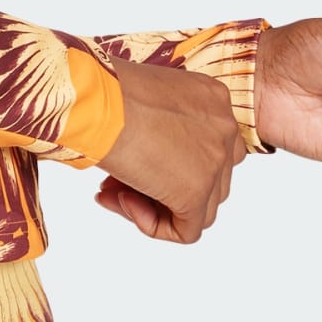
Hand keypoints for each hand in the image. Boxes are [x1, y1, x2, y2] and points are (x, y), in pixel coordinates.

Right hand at [91, 53, 248, 242]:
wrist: (97, 102)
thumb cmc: (105, 91)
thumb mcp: (147, 96)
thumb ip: (162, 123)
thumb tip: (151, 157)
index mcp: (213, 98)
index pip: (207, 144)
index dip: (171, 160)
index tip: (135, 158)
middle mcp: (224, 128)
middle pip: (208, 177)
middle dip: (161, 184)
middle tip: (117, 181)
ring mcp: (216, 162)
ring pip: (199, 207)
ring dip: (153, 205)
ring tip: (112, 193)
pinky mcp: (197, 193)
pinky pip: (186, 230)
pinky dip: (153, 224)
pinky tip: (121, 201)